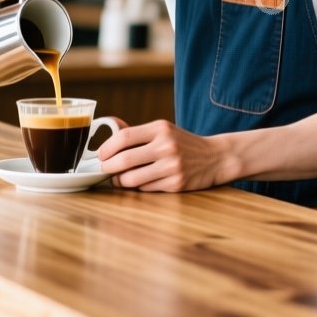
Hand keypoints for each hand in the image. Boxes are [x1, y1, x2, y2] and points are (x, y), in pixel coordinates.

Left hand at [95, 120, 231, 191]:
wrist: (215, 157)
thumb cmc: (183, 143)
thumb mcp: (164, 130)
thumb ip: (138, 132)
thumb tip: (110, 128)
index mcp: (161, 128)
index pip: (124, 137)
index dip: (106, 148)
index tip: (101, 154)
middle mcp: (166, 146)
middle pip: (124, 160)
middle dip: (108, 167)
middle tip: (104, 169)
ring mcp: (172, 166)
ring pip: (132, 179)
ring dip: (119, 181)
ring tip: (118, 178)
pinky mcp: (176, 184)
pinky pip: (146, 188)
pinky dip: (138, 186)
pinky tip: (140, 181)